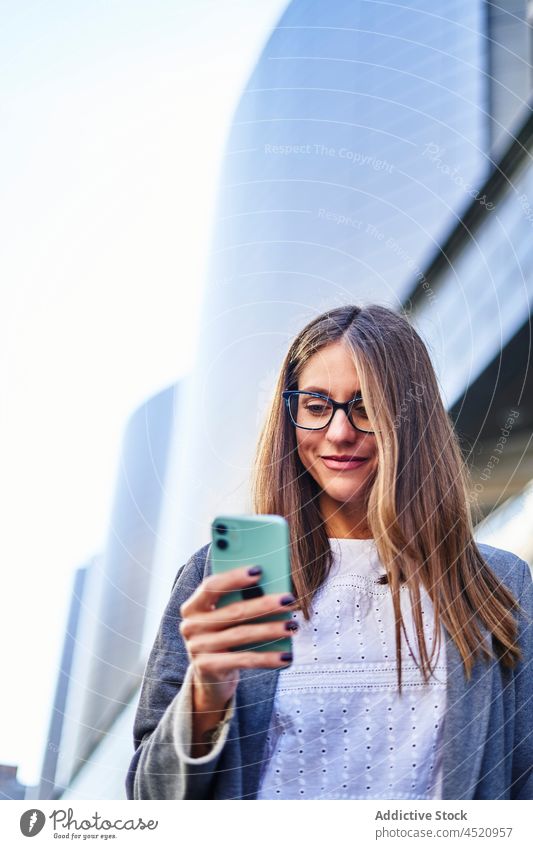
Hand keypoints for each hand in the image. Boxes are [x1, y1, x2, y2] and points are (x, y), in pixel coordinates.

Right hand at [179, 565, 298, 712]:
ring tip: (292, 626)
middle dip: (264, 604)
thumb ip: (238, 602)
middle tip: (288, 599)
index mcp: (193, 606)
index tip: (258, 570)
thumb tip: (272, 589)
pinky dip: (267, 658)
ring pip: (241, 635)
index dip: (234, 577)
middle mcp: (191, 626)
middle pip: (233, 611)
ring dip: (270, 629)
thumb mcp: (223, 618)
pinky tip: (285, 656)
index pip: (211, 586)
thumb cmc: (223, 637)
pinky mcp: (209, 668)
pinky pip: (243, 660)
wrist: (210, 678)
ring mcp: (198, 648)